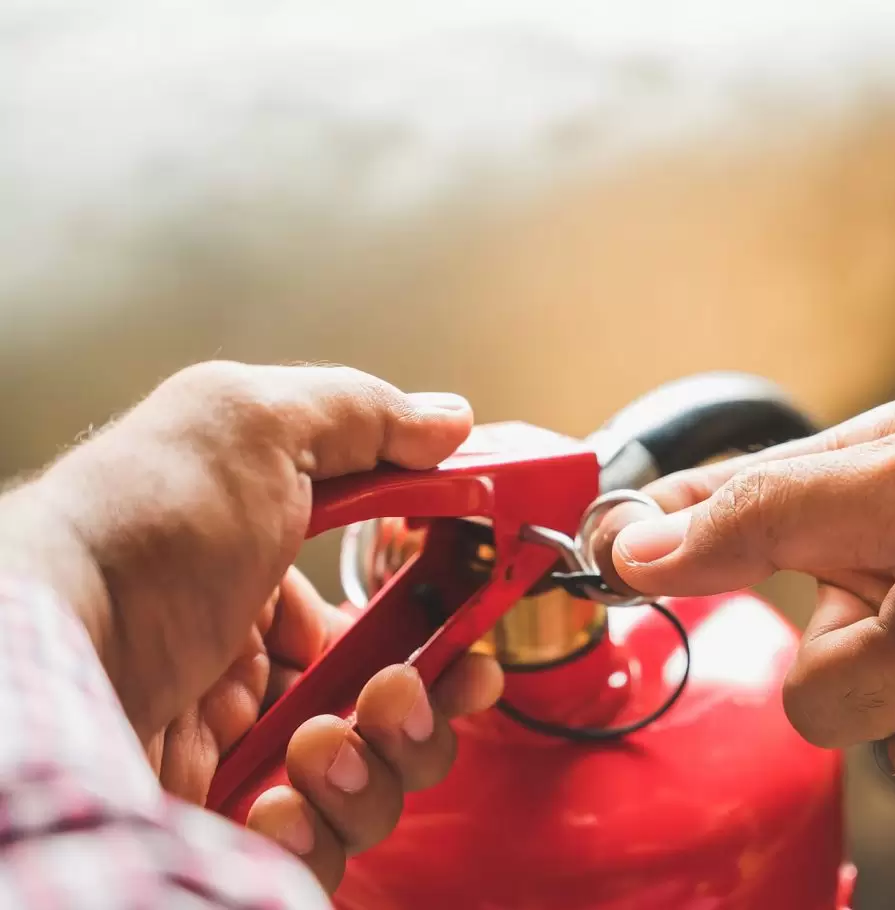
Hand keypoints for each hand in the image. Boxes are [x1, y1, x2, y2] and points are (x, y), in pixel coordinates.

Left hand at [0, 361, 503, 889]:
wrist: (42, 642)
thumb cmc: (139, 530)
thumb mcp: (251, 424)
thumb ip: (361, 416)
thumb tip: (448, 418)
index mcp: (264, 577)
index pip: (385, 616)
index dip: (441, 631)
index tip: (473, 641)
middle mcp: (252, 665)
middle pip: (393, 706)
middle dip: (420, 709)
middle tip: (397, 696)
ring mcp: (236, 748)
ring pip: (368, 780)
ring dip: (372, 766)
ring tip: (319, 746)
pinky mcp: (223, 820)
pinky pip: (314, 844)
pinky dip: (315, 828)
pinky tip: (274, 800)